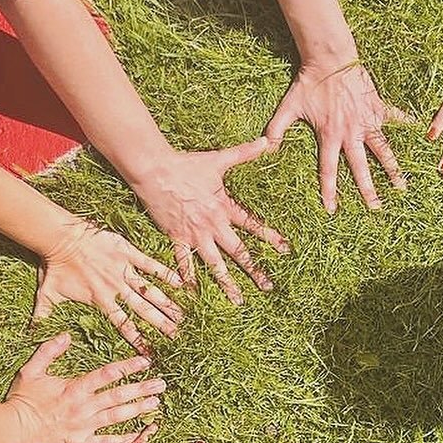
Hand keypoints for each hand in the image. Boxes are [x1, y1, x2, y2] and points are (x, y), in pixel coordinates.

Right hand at [5, 333, 164, 442]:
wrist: (12, 430)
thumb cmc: (21, 399)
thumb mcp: (31, 370)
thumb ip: (49, 352)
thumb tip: (66, 335)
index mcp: (75, 388)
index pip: (107, 374)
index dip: (128, 367)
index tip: (146, 361)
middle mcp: (84, 406)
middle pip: (119, 396)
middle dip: (142, 389)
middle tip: (161, 385)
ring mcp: (84, 426)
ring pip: (117, 417)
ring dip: (138, 410)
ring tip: (156, 404)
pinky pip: (106, 442)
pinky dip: (124, 439)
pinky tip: (140, 434)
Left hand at [34, 221, 184, 352]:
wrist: (59, 237)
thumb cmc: (53, 265)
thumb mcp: (46, 293)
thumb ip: (42, 314)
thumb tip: (30, 332)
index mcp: (100, 301)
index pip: (123, 325)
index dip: (137, 339)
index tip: (151, 352)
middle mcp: (116, 289)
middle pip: (143, 311)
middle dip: (161, 325)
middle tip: (177, 336)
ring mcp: (123, 271)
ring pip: (150, 291)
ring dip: (167, 304)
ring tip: (182, 315)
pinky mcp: (127, 253)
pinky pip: (150, 265)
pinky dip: (165, 274)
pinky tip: (181, 283)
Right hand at [131, 141, 289, 303]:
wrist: (155, 170)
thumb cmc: (186, 164)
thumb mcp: (218, 159)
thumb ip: (244, 153)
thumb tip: (267, 141)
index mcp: (225, 208)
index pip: (253, 225)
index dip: (271, 237)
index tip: (286, 250)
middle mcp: (213, 225)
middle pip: (238, 252)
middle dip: (254, 270)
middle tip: (268, 287)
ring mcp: (195, 234)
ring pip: (215, 264)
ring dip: (227, 283)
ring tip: (238, 300)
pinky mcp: (176, 238)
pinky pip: (183, 262)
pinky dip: (188, 278)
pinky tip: (193, 294)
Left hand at [266, 61, 408, 213]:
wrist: (329, 57)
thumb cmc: (308, 82)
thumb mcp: (289, 106)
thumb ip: (276, 128)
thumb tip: (265, 147)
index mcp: (329, 136)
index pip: (328, 170)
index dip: (329, 191)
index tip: (332, 210)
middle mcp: (351, 133)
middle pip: (361, 167)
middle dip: (368, 189)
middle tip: (375, 208)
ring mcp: (367, 121)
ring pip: (383, 150)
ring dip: (392, 168)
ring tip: (402, 186)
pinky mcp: (377, 107)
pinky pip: (394, 117)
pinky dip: (405, 122)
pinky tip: (419, 130)